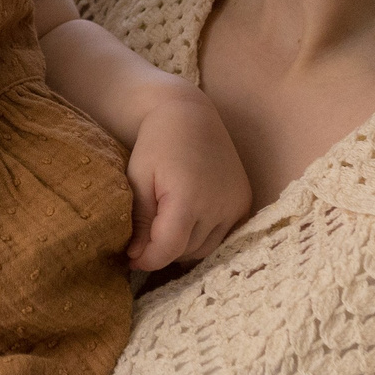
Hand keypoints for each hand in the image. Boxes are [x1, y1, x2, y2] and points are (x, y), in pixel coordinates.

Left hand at [125, 88, 253, 271]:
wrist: (190, 115)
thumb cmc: (157, 143)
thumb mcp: (139, 180)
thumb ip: (141, 221)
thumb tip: (137, 258)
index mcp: (189, 197)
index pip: (169, 249)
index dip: (147, 259)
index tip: (130, 258)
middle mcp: (219, 204)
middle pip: (187, 251)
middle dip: (163, 251)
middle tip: (142, 242)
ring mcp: (236, 204)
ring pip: (206, 248)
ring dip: (183, 247)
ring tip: (163, 232)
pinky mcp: (244, 202)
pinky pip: (222, 236)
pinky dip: (202, 236)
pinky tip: (186, 223)